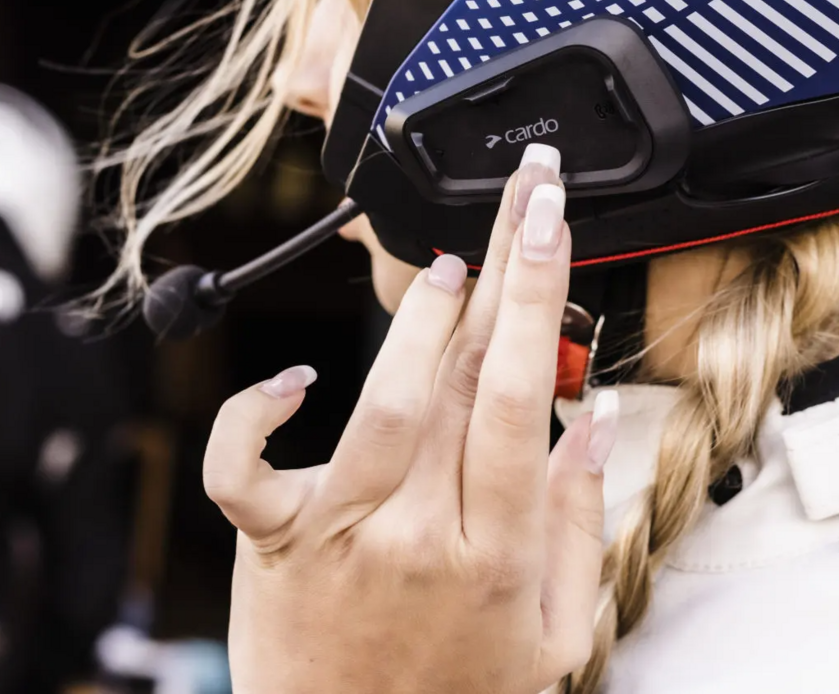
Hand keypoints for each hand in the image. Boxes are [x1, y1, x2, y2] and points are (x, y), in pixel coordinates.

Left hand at [204, 147, 620, 693]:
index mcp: (494, 556)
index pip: (520, 401)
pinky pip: (242, 465)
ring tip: (446, 264)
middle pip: (458, 384)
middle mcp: (414, 534)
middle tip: (519, 199)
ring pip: (374, 407)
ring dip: (412, 326)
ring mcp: (336, 533)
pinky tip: (294, 378)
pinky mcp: (271, 538)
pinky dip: (254, 412)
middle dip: (496, 277)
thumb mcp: (552, 639)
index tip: (550, 226)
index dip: (537, 301)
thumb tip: (596, 420)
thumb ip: (576, 527)